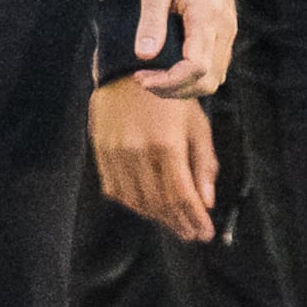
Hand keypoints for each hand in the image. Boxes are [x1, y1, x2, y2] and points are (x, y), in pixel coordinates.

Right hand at [91, 82, 219, 242]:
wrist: (129, 72)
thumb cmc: (171, 99)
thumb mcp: (197, 126)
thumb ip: (203, 165)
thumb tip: (206, 202)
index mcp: (167, 145)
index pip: (181, 195)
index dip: (194, 219)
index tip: (205, 234)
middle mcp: (137, 153)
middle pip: (158, 202)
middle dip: (178, 223)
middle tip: (191, 234)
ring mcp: (115, 154)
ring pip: (135, 200)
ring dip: (157, 217)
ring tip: (174, 224)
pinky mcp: (100, 153)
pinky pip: (115, 190)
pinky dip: (133, 203)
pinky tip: (147, 208)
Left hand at [131, 0, 237, 99]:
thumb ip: (151, 20)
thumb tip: (144, 56)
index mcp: (207, 16)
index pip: (197, 68)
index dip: (168, 82)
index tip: (140, 77)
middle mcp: (224, 27)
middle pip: (210, 80)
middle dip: (177, 90)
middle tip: (144, 81)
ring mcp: (228, 28)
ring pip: (216, 76)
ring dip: (186, 86)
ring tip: (155, 76)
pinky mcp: (225, 27)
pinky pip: (216, 63)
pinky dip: (195, 75)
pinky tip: (171, 65)